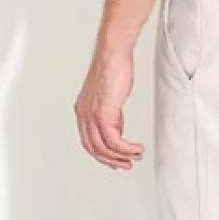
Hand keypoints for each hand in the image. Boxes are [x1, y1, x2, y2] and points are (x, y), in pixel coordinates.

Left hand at [74, 43, 144, 169]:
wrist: (112, 54)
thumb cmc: (112, 68)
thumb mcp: (109, 96)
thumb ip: (111, 113)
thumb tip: (117, 127)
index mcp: (82, 111)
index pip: (88, 141)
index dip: (101, 154)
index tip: (114, 160)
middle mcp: (84, 115)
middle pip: (94, 149)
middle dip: (111, 160)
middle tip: (125, 165)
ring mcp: (92, 116)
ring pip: (104, 148)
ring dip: (122, 156)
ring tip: (136, 157)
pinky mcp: (104, 114)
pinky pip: (114, 141)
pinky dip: (127, 149)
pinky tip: (136, 149)